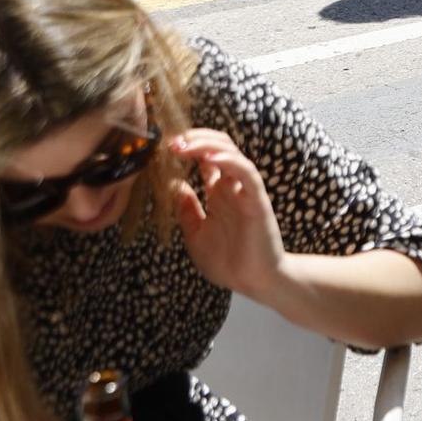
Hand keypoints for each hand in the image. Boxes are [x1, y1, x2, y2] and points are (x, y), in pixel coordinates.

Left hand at [169, 129, 286, 300]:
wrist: (253, 282)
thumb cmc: (228, 262)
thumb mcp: (195, 234)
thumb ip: (187, 210)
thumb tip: (174, 185)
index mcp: (218, 193)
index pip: (205, 157)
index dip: (188, 147)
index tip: (165, 147)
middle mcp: (232, 187)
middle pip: (218, 147)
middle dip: (195, 139)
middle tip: (172, 142)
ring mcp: (244, 191)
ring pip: (231, 153)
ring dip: (207, 144)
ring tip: (184, 145)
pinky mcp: (256, 199)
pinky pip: (246, 173)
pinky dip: (230, 161)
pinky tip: (210, 158)